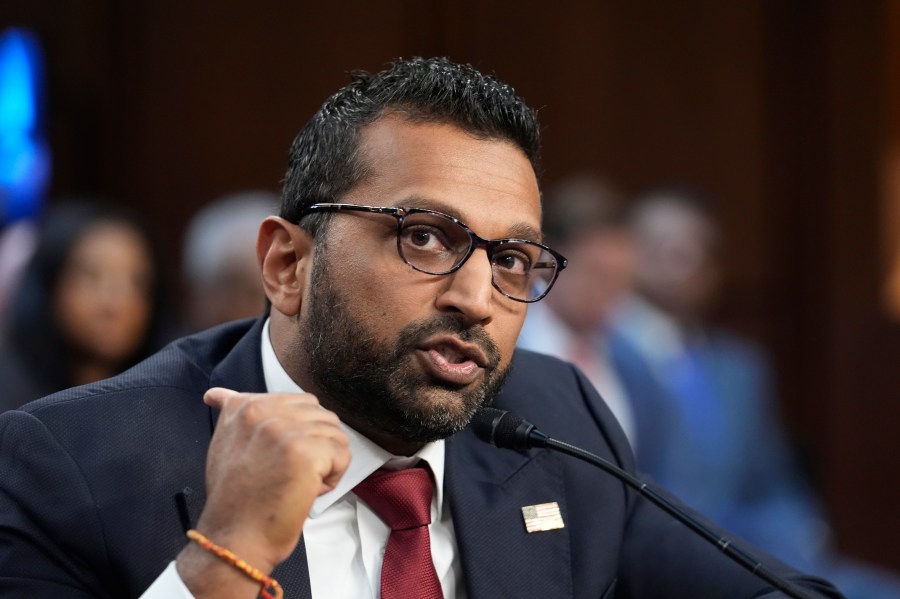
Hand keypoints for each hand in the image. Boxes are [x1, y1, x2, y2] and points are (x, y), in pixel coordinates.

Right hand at [176, 387, 349, 596]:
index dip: (299, 435)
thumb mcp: (225, 444)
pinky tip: (306, 491)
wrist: (234, 538)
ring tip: (296, 483)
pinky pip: (343, 456)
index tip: (275, 460)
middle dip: (316, 446)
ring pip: (335, 435)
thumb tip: (215, 394)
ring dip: (324, 463)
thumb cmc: (234, 499)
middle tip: (289, 474)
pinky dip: (332, 478)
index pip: (299, 403)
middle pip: (321, 416)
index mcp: (244, 406)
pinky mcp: (306, 452)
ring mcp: (285, 430)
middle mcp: (263, 411)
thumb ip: (232, 415)